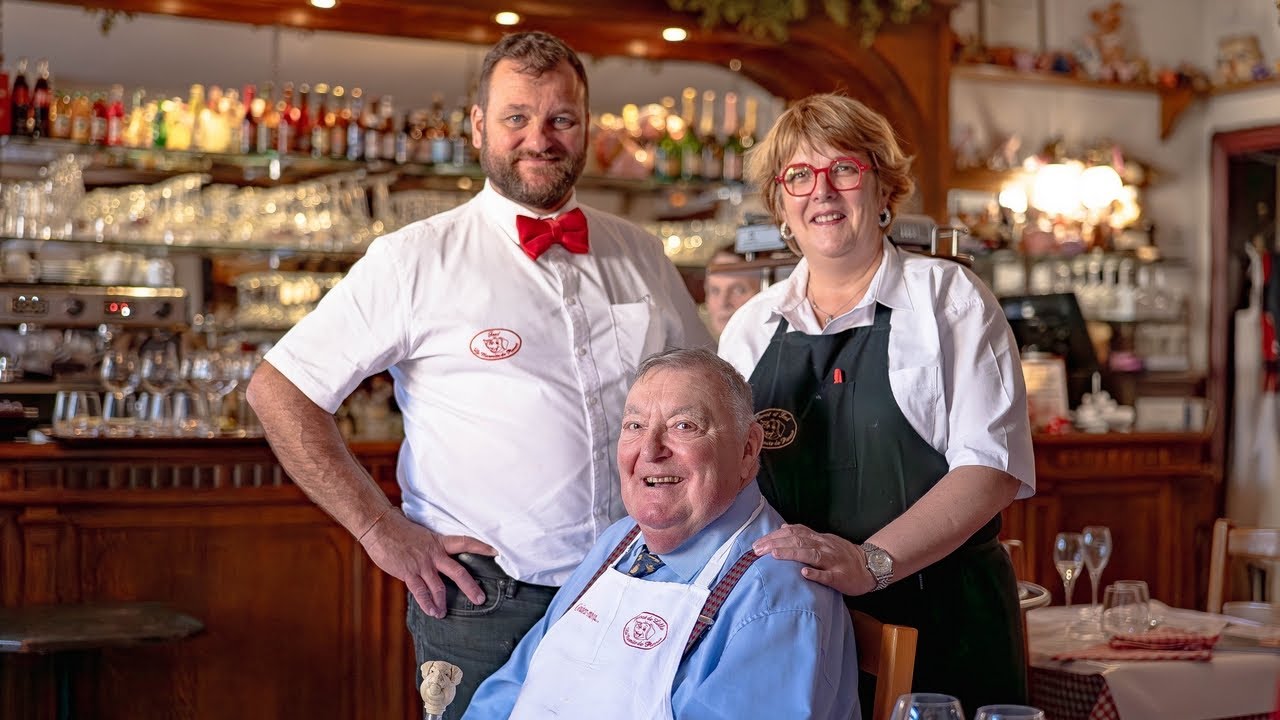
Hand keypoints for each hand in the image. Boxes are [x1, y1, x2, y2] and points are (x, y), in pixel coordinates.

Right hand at [359, 509, 496, 618]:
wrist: (380, 527)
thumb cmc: (399, 530)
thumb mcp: (422, 536)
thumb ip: (431, 549)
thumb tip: (436, 558)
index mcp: (439, 542)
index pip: (465, 542)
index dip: (481, 547)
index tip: (495, 552)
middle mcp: (434, 554)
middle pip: (458, 572)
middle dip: (470, 587)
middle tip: (480, 599)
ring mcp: (422, 564)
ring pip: (439, 586)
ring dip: (444, 602)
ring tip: (446, 613)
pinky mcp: (409, 573)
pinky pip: (421, 592)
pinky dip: (427, 604)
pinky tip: (432, 612)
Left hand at [752, 523, 875, 595]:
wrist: (870, 565)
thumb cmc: (843, 554)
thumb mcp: (823, 540)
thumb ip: (804, 534)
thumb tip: (783, 527)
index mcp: (818, 539)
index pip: (793, 533)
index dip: (774, 536)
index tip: (757, 543)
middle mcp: (824, 546)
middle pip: (798, 541)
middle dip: (776, 544)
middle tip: (757, 550)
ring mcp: (832, 561)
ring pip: (811, 554)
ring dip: (792, 554)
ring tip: (775, 555)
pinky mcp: (841, 576)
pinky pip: (828, 575)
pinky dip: (816, 574)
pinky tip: (804, 574)